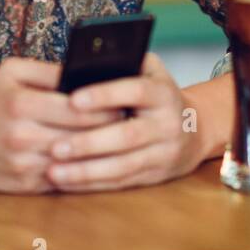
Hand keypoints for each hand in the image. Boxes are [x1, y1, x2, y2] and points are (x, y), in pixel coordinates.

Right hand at [0, 56, 124, 192]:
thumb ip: (49, 70)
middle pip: (83, 135)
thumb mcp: (10, 72)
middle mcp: (23, 136)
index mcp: (21, 103)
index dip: (108, 105)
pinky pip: (66, 177)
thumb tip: (86, 69)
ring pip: (78, 159)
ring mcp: (25, 164)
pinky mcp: (27, 185)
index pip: (79, 107)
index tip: (126, 100)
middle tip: (132, 120)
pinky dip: (85, 169)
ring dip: (101, 151)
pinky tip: (99, 159)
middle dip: (111, 128)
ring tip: (121, 139)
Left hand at [45, 53, 207, 191]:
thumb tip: (81, 64)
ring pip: (123, 166)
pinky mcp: (154, 176)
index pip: (136, 91)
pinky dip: (91, 184)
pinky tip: (66, 182)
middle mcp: (167, 124)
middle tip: (56, 146)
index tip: (73, 100)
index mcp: (163, 93)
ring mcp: (162, 153)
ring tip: (54, 171)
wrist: (195, 128)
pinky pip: (120, 182)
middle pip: (127, 136)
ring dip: (86, 171)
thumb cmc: (158, 95)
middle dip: (89, 143)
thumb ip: (123, 64)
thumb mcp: (150, 71)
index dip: (105, 95)